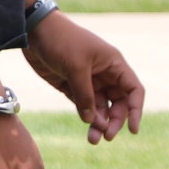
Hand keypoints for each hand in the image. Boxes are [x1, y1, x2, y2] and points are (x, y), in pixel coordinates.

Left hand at [22, 13, 144, 143]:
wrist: (33, 29)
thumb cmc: (61, 40)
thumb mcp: (76, 67)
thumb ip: (85, 95)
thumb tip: (93, 121)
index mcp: (113, 64)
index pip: (133, 90)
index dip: (136, 110)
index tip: (132, 129)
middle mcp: (104, 74)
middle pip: (118, 103)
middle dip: (115, 120)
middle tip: (107, 137)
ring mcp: (87, 80)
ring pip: (100, 107)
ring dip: (99, 123)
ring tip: (93, 139)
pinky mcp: (70, 85)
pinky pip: (83, 105)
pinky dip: (86, 117)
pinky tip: (87, 126)